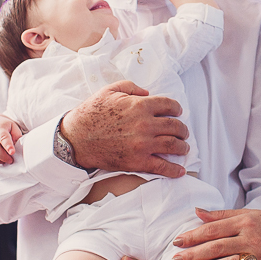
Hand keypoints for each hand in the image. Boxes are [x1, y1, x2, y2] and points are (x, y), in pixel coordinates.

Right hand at [61, 81, 188, 176]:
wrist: (76, 138)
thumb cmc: (91, 113)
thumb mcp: (110, 91)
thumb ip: (131, 87)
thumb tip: (147, 92)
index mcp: (140, 105)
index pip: (169, 105)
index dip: (176, 108)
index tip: (177, 112)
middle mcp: (145, 125)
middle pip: (175, 126)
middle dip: (183, 129)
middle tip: (183, 132)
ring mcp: (143, 145)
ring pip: (173, 145)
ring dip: (183, 146)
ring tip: (184, 147)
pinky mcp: (137, 162)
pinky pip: (162, 167)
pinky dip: (174, 170)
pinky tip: (181, 171)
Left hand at [171, 209, 260, 259]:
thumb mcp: (249, 214)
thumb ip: (222, 216)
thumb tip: (197, 212)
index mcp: (245, 222)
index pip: (214, 229)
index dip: (194, 235)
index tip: (177, 242)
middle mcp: (251, 239)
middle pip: (217, 247)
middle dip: (194, 255)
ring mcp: (259, 257)